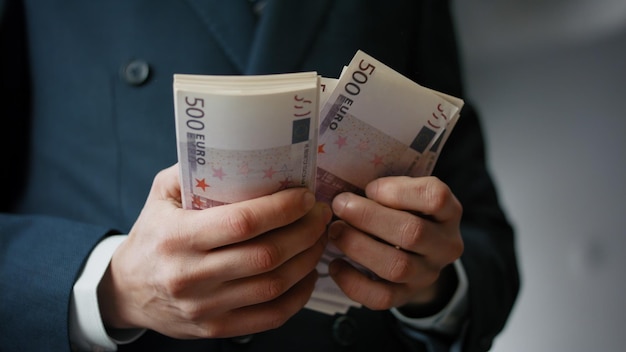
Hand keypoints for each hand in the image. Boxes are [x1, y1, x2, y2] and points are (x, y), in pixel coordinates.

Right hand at [97, 164, 331, 338]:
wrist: (127, 291)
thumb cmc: (152, 235)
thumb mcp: (161, 195)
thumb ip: (194, 170)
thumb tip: (244, 149)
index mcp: (178, 237)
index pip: (242, 222)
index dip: (282, 208)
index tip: (305, 196)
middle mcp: (191, 276)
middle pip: (266, 255)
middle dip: (305, 232)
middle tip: (320, 214)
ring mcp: (205, 307)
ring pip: (274, 286)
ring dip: (307, 260)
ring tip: (318, 238)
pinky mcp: (217, 328)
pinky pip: (270, 316)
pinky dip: (298, 295)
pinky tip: (307, 274)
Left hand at [327, 176, 462, 312]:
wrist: (416, 254)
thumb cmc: (404, 212)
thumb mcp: (406, 194)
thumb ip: (387, 190)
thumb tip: (348, 195)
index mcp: (449, 212)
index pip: (436, 198)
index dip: (398, 191)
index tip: (370, 188)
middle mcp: (445, 245)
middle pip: (412, 233)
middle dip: (368, 217)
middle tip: (340, 205)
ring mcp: (428, 274)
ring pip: (397, 267)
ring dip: (359, 247)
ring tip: (335, 231)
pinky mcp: (407, 295)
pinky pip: (382, 297)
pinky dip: (354, 282)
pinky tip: (337, 265)